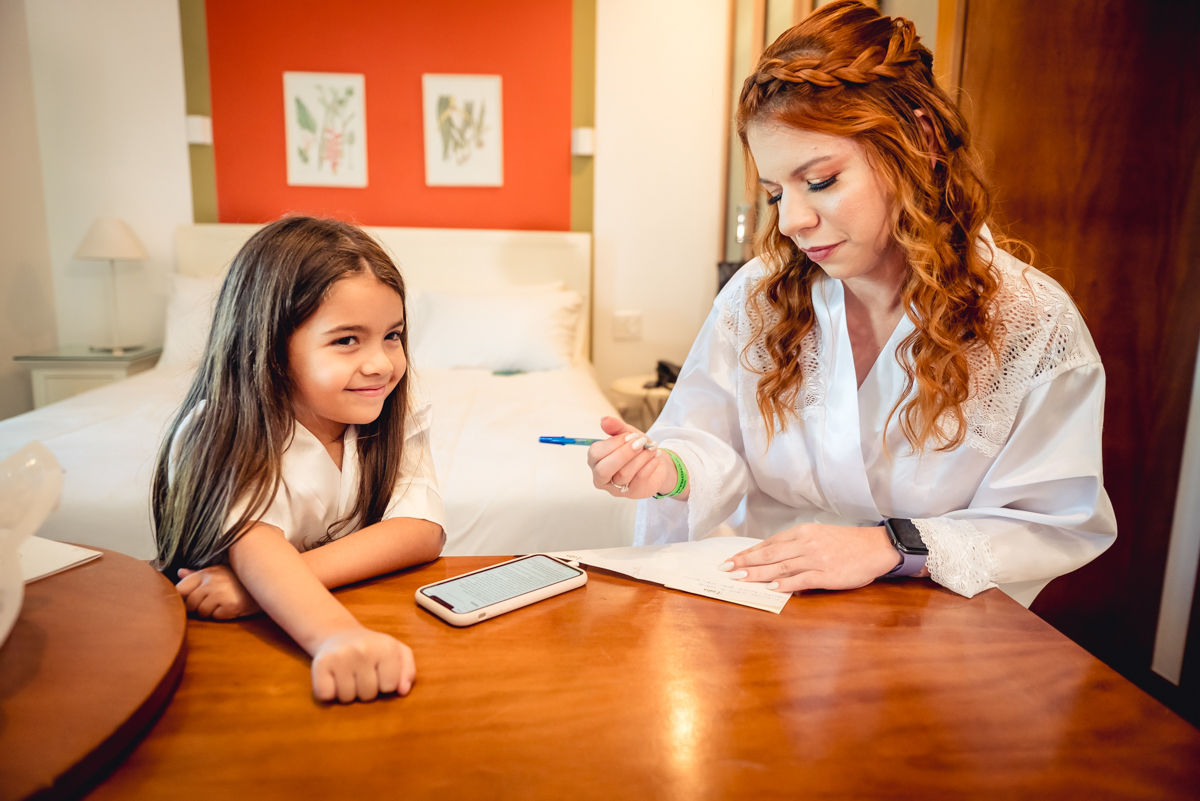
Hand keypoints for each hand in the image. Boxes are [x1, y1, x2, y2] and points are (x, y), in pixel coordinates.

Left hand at [177, 565, 261, 619]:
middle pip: (190, 603)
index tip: (191, 599)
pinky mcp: (231, 605)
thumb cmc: (239, 580)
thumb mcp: (219, 572)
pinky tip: (230, 607)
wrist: (267, 583)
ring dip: (210, 613)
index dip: (183, 597)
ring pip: (202, 612)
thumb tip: (180, 572)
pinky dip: (222, 616)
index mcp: (207, 572)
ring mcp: (221, 593)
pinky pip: (216, 617)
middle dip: (197, 607)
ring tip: (223, 604)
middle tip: (212, 603)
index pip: (180, 588)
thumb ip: (197, 574)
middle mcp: (212, 581)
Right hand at [310, 627, 415, 702]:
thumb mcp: (397, 652)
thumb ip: (407, 670)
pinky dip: (328, 692)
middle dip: (365, 689)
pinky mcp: (319, 664)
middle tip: (361, 673)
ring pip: (347, 698)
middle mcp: (363, 650)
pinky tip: (333, 678)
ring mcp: (340, 656)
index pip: (390, 687)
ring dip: (347, 692)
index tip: (379, 671)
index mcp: (386, 647)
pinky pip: (325, 695)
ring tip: (348, 675)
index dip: (384, 683)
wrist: (339, 633)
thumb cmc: (372, 648)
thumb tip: (403, 690)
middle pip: (368, 695)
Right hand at [587, 416, 677, 498]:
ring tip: (652, 447)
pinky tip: (656, 455)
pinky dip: (650, 464)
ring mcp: (616, 488)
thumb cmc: (637, 448)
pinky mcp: (632, 493)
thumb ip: (616, 427)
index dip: (613, 443)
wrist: (656, 462)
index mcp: (595, 460)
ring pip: (623, 474)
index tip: (631, 435)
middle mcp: (601, 477)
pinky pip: (639, 479)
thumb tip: (604, 419)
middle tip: (640, 442)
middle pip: (604, 469)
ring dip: (640, 458)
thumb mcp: (628, 434)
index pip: (596, 453)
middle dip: (623, 454)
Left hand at [720, 523, 900, 592]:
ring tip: (739, 579)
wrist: (876, 547)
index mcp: (802, 533)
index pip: (768, 543)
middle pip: (769, 554)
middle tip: (726, 569)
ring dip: (757, 574)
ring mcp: (816, 559)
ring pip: (780, 567)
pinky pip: (801, 579)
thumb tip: (773, 559)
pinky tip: (770, 588)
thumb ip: (797, 546)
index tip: (731, 559)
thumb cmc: (847, 543)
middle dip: (745, 562)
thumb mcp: (819, 537)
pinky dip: (784, 584)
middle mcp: (806, 544)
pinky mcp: (826, 574)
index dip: (748, 552)